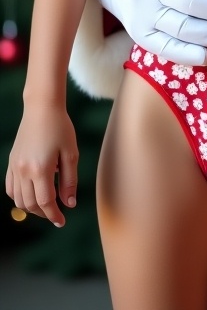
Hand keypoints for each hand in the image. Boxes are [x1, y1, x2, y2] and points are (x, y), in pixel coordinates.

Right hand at [6, 102, 78, 227]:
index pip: (45, 202)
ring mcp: (14, 168)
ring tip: (47, 205)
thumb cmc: (61, 128)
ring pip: (18, 200)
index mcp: (41, 170)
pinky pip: (11, 189)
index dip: (54, 215)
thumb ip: (69, 181)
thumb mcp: (71, 154)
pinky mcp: (10, 163)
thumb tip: (69, 204)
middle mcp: (24, 172)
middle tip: (57, 214)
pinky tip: (32, 194)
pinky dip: (20, 197)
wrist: (42, 109)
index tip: (62, 221)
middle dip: (44, 213)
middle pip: (30, 205)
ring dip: (32, 207)